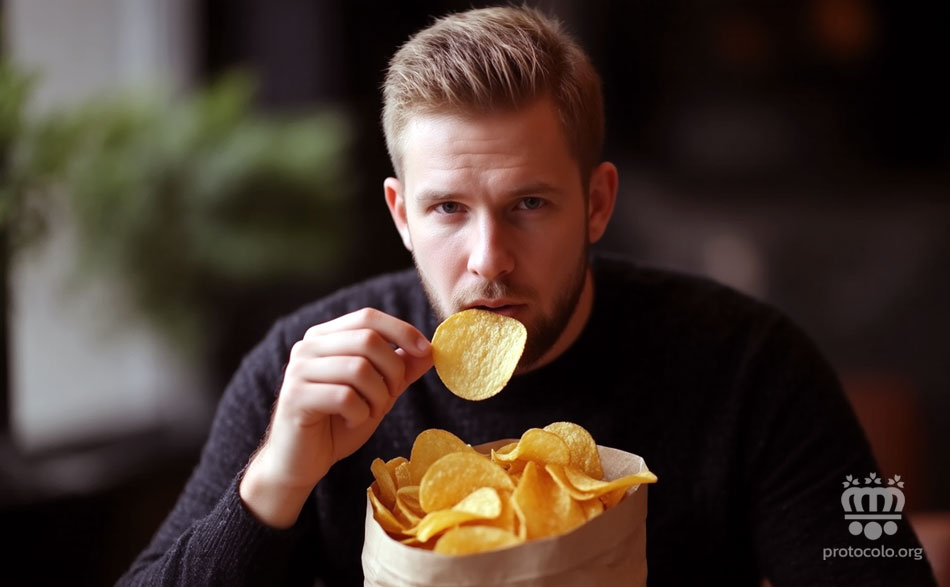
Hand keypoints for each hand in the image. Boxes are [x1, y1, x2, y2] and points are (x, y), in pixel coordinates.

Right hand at [240, 308, 431, 526]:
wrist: (300, 462)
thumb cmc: (338, 424)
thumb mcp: (377, 393)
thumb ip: (400, 370)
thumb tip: (431, 351)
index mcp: (326, 337)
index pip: (368, 317)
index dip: (401, 330)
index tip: (426, 350)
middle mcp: (308, 346)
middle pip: (367, 339)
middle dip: (393, 370)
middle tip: (391, 396)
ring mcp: (298, 370)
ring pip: (359, 368)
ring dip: (377, 396)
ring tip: (370, 412)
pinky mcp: (295, 397)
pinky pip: (344, 396)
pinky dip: (360, 413)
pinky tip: (353, 421)